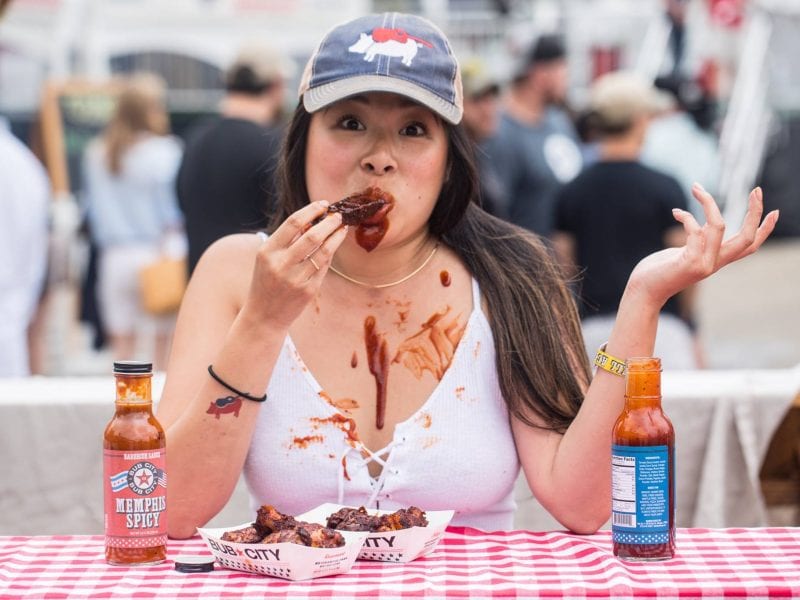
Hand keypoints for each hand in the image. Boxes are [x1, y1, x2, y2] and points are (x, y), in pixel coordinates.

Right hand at [242, 201, 347, 328]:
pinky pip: (324, 267)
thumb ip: (286, 240)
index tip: (323, 204)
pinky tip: (334, 246)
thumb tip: (312, 219)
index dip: (312, 210)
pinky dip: (330, 254)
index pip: (293, 223)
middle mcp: (281, 264)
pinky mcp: (308, 290)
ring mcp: (296, 279)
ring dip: (336, 237)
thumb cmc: (267, 282)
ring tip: (342, 228)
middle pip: (312, 236)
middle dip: (329, 222)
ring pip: (323, 251)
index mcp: (267, 251)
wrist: (264, 316)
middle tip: (338, 215)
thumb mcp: (267, 258)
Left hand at [626, 185, 778, 308]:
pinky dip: (687, 217)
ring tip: (696, 187)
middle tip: (756, 189)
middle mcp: (714, 264)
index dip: (764, 230)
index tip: (775, 211)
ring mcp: (703, 264)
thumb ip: (699, 239)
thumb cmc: (659, 271)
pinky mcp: (689, 262)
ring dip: (708, 202)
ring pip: (719, 226)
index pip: (749, 247)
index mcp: (716, 260)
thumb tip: (705, 221)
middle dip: (754, 213)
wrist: (642, 292)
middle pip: (747, 238)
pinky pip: (695, 231)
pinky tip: (676, 212)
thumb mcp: (684, 252)